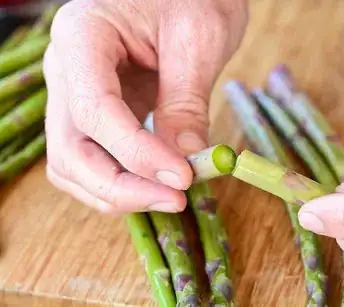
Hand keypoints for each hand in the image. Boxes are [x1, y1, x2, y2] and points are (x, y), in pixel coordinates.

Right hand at [43, 0, 247, 213]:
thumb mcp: (198, 39)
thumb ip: (186, 102)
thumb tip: (184, 161)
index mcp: (81, 36)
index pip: (93, 110)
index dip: (136, 153)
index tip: (181, 176)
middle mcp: (66, 69)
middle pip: (70, 149)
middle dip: (120, 187)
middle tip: (174, 199)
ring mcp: (76, 94)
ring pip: (74, 164)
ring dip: (118, 192)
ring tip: (171, 197)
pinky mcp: (97, 113)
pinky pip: (95, 158)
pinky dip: (123, 181)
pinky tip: (159, 185)